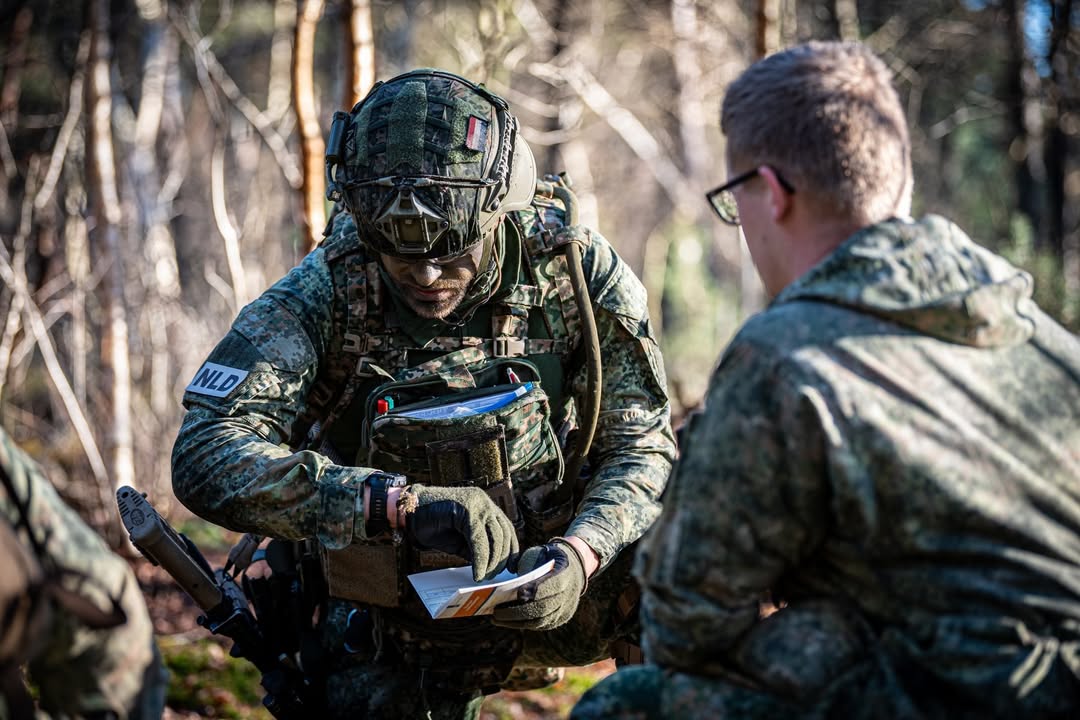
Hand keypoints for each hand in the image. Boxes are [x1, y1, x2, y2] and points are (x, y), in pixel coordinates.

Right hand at [401, 484, 518, 581]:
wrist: (410, 513)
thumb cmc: (435, 526)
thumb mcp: (461, 540)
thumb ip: (477, 549)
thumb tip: (493, 569)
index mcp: (486, 507)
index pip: (507, 529)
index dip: (512, 550)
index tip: (514, 568)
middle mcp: (485, 503)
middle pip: (504, 534)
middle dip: (502, 559)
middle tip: (494, 577)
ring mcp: (477, 504)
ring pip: (494, 537)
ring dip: (492, 562)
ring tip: (485, 578)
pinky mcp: (466, 510)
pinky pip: (479, 539)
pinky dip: (480, 560)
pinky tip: (477, 574)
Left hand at [492, 538, 585, 630]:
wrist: (575, 567)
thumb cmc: (550, 557)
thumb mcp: (540, 551)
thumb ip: (525, 559)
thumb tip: (508, 570)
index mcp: (565, 573)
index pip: (552, 585)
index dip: (536, 590)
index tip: (517, 593)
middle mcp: (568, 594)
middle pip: (542, 608)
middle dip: (518, 612)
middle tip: (496, 612)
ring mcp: (565, 609)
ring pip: (540, 621)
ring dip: (516, 622)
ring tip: (495, 618)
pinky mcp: (561, 618)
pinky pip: (541, 625)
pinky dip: (523, 624)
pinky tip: (507, 621)